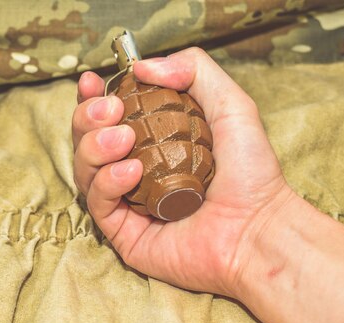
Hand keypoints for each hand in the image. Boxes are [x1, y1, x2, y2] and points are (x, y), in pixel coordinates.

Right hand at [72, 47, 291, 296]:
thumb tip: (141, 67)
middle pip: (88, 140)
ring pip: (85, 169)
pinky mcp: (125, 234)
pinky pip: (98, 203)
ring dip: (94, 146)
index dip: (93, 98)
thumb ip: (193, 71)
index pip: (109, 118)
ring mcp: (129, 204)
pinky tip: (131, 170)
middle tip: (113, 111)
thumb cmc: (251, 173)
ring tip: (123, 139)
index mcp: (154, 143)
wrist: (257, 229)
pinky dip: (107, 181)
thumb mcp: (230, 105)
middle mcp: (136, 171)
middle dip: (88, 117)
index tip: (92, 81)